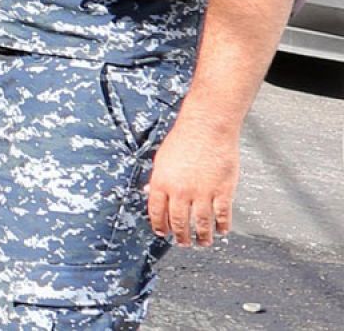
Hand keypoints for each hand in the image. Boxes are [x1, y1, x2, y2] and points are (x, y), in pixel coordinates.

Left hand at [146, 118, 238, 246]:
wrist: (207, 127)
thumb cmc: (184, 139)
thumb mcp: (161, 159)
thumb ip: (157, 179)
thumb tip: (148, 193)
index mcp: (162, 183)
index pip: (157, 212)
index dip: (159, 225)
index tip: (162, 233)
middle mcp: (181, 191)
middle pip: (179, 222)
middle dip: (180, 236)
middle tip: (183, 242)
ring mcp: (203, 192)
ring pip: (201, 224)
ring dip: (202, 237)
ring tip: (203, 242)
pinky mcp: (223, 191)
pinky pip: (223, 215)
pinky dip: (222, 226)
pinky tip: (222, 230)